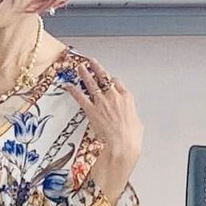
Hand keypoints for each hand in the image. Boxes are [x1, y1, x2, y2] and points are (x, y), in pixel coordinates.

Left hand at [63, 59, 142, 200]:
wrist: (122, 144)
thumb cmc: (131, 137)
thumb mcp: (137, 124)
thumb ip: (131, 117)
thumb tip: (130, 120)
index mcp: (127, 98)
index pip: (118, 82)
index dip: (112, 79)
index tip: (109, 78)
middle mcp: (114, 97)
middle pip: (104, 78)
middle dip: (96, 68)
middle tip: (91, 62)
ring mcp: (101, 102)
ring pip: (91, 83)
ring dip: (84, 74)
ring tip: (80, 67)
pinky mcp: (91, 110)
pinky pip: (80, 97)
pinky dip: (73, 91)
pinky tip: (68, 86)